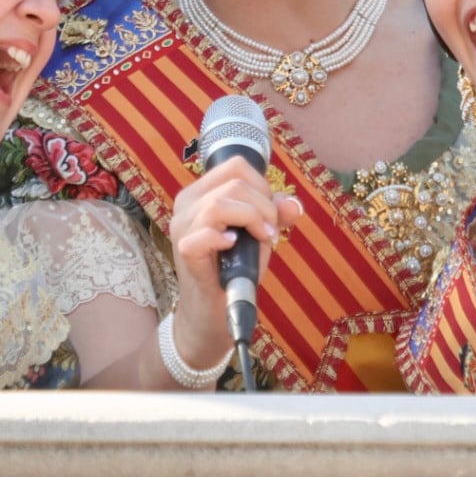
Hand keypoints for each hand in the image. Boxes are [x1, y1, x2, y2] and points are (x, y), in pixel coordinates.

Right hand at [168, 156, 302, 366]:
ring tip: (262, 241)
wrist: (216, 311)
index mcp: (201, 192)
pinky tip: (234, 247)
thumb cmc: (235, 268)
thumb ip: (275, 214)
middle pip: (234, 183)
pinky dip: (225, 239)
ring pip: (221, 203)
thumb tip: (293, 204)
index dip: (262, 186)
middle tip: (270, 233)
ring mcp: (182, 227)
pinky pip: (204, 233)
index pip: (236, 165)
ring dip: (253, 220)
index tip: (270, 214)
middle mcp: (186, 203)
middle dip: (265, 207)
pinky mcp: (184, 251)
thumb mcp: (259, 234)